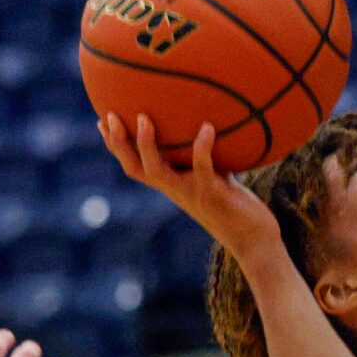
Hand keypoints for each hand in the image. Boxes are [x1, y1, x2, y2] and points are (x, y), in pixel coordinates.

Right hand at [101, 115, 282, 261]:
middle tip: (109, 116)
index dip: (116, 146)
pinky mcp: (212, 195)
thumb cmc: (239, 208)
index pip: (135, 166)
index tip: (102, 121)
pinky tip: (207, 127)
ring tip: (143, 118)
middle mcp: (175, 190)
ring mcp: (191, 194)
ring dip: (146, 145)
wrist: (255, 241)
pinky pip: (202, 169)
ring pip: (157, 171)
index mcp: (172, 186)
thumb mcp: (219, 178)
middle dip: (118, 143)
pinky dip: (202, 148)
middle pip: (134, 168)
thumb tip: (208, 124)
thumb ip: (209, 158)